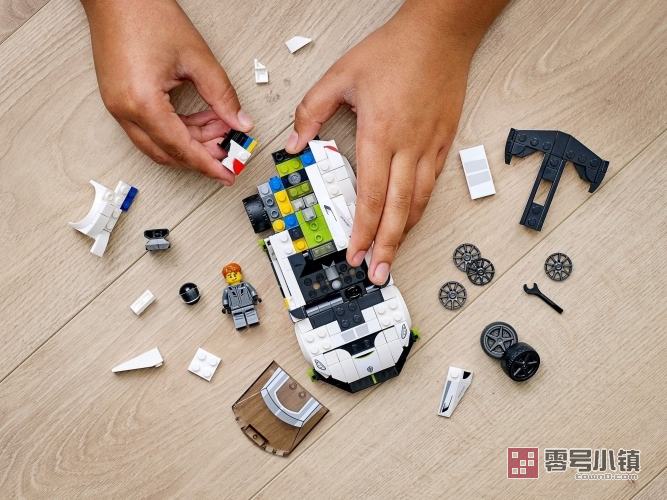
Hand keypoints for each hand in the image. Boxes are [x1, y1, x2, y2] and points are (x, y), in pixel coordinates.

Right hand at [81, 0, 252, 184]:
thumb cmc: (147, 14)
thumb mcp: (197, 58)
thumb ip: (222, 96)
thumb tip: (240, 123)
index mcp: (142, 103)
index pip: (181, 148)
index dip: (208, 165)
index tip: (227, 176)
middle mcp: (124, 110)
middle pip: (168, 152)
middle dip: (202, 155)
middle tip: (230, 150)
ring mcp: (118, 107)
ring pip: (159, 143)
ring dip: (191, 141)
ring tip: (221, 127)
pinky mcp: (119, 99)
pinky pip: (150, 128)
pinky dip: (177, 129)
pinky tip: (200, 118)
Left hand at [286, 0, 504, 283]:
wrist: (440, 33)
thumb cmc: (393, 51)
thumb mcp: (341, 75)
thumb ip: (311, 111)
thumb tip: (292, 143)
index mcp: (379, 134)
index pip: (369, 195)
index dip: (361, 230)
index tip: (354, 253)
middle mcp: (408, 147)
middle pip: (398, 210)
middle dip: (385, 246)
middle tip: (376, 273)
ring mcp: (430, 147)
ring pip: (418, 202)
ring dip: (404, 234)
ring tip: (392, 257)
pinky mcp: (444, 143)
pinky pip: (431, 185)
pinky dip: (419, 209)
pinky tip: (411, 221)